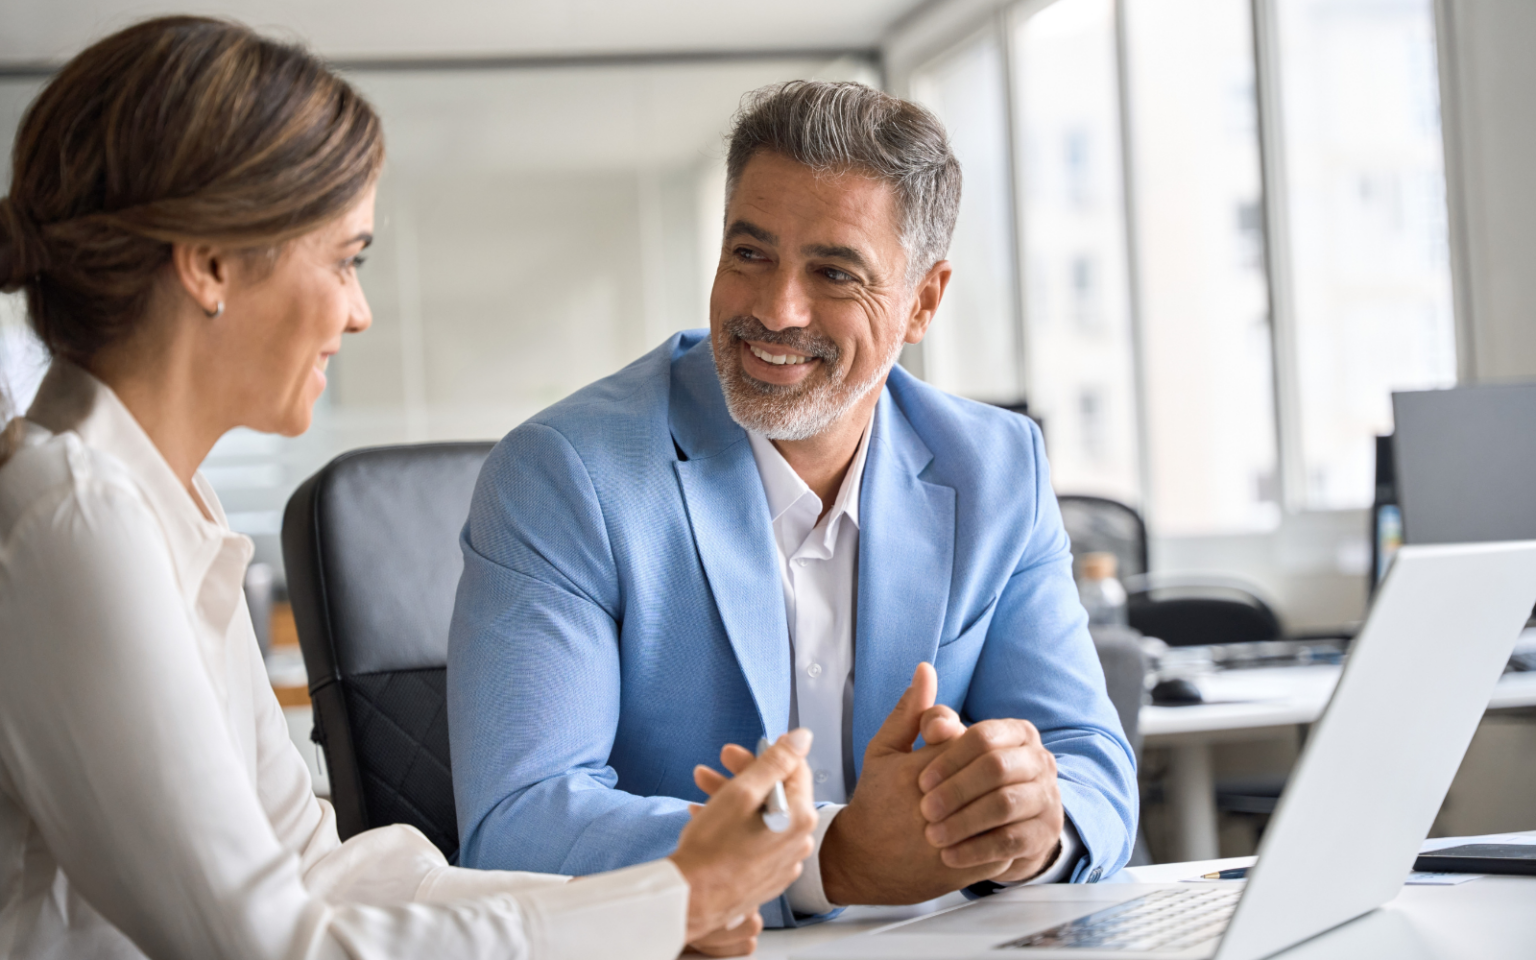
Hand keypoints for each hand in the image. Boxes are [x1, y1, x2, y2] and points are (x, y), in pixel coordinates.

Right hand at [668, 730, 817, 951]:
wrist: (691, 900)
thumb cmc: (712, 850)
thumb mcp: (741, 792)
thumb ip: (775, 761)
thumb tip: (801, 738)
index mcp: (800, 818)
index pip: (797, 770)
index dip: (770, 751)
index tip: (749, 745)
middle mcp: (799, 842)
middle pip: (778, 793)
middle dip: (746, 773)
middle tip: (719, 760)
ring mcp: (784, 863)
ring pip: (763, 816)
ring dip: (735, 796)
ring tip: (701, 785)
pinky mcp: (767, 877)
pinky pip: (756, 839)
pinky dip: (736, 823)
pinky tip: (707, 815)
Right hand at [819, 663, 1010, 904]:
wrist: (862, 861)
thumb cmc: (875, 799)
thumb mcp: (883, 749)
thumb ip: (909, 711)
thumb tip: (926, 669)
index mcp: (916, 772)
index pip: (967, 742)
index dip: (968, 744)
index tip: (956, 749)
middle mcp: (933, 808)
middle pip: (988, 775)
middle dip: (987, 773)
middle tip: (978, 776)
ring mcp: (949, 840)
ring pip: (1001, 810)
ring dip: (1003, 800)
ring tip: (991, 796)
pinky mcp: (961, 868)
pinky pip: (1002, 844)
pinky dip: (1005, 832)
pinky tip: (994, 824)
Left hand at [917, 715, 1064, 882]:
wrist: (997, 825)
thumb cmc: (964, 778)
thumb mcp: (946, 748)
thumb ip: (935, 723)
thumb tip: (930, 712)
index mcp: (1018, 732)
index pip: (984, 737)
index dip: (950, 758)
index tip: (921, 781)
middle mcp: (1039, 760)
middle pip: (997, 768)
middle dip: (957, 790)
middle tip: (925, 810)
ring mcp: (1047, 797)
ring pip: (1005, 805)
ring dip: (965, 821)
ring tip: (934, 835)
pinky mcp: (1045, 833)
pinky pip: (1011, 840)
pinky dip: (977, 850)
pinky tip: (949, 856)